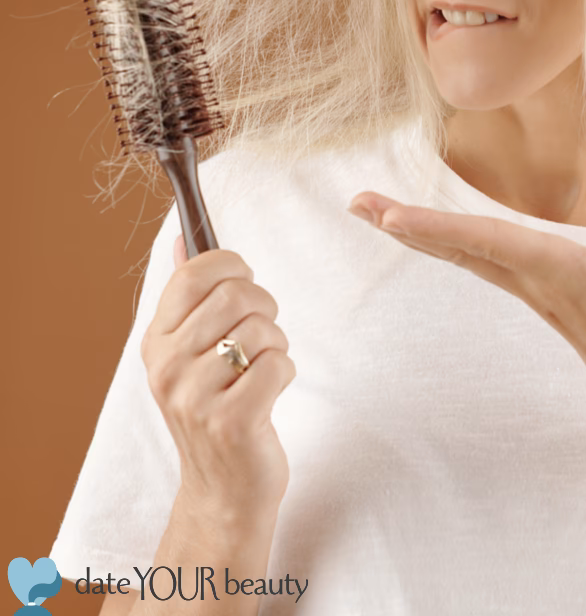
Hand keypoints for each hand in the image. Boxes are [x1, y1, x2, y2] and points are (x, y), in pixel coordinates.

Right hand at [139, 237, 296, 516]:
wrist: (223, 490)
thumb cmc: (215, 408)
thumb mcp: (189, 352)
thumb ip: (187, 297)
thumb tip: (182, 239)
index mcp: (155, 341)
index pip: (192, 273)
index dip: (231, 266)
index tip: (243, 281)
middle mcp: (167, 367)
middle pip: (236, 294)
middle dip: (265, 307)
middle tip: (259, 337)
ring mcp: (195, 397)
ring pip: (263, 328)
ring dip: (277, 345)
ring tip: (260, 371)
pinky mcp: (232, 422)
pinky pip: (279, 363)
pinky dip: (285, 372)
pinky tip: (268, 395)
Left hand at [347, 194, 585, 419]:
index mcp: (559, 270)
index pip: (490, 241)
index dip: (440, 225)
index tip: (390, 216)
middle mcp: (534, 279)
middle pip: (458, 246)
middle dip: (405, 224)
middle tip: (355, 202)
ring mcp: (531, 288)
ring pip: (463, 253)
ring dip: (418, 230)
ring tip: (377, 211)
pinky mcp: (537, 291)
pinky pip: (479, 259)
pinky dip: (447, 240)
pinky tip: (433, 232)